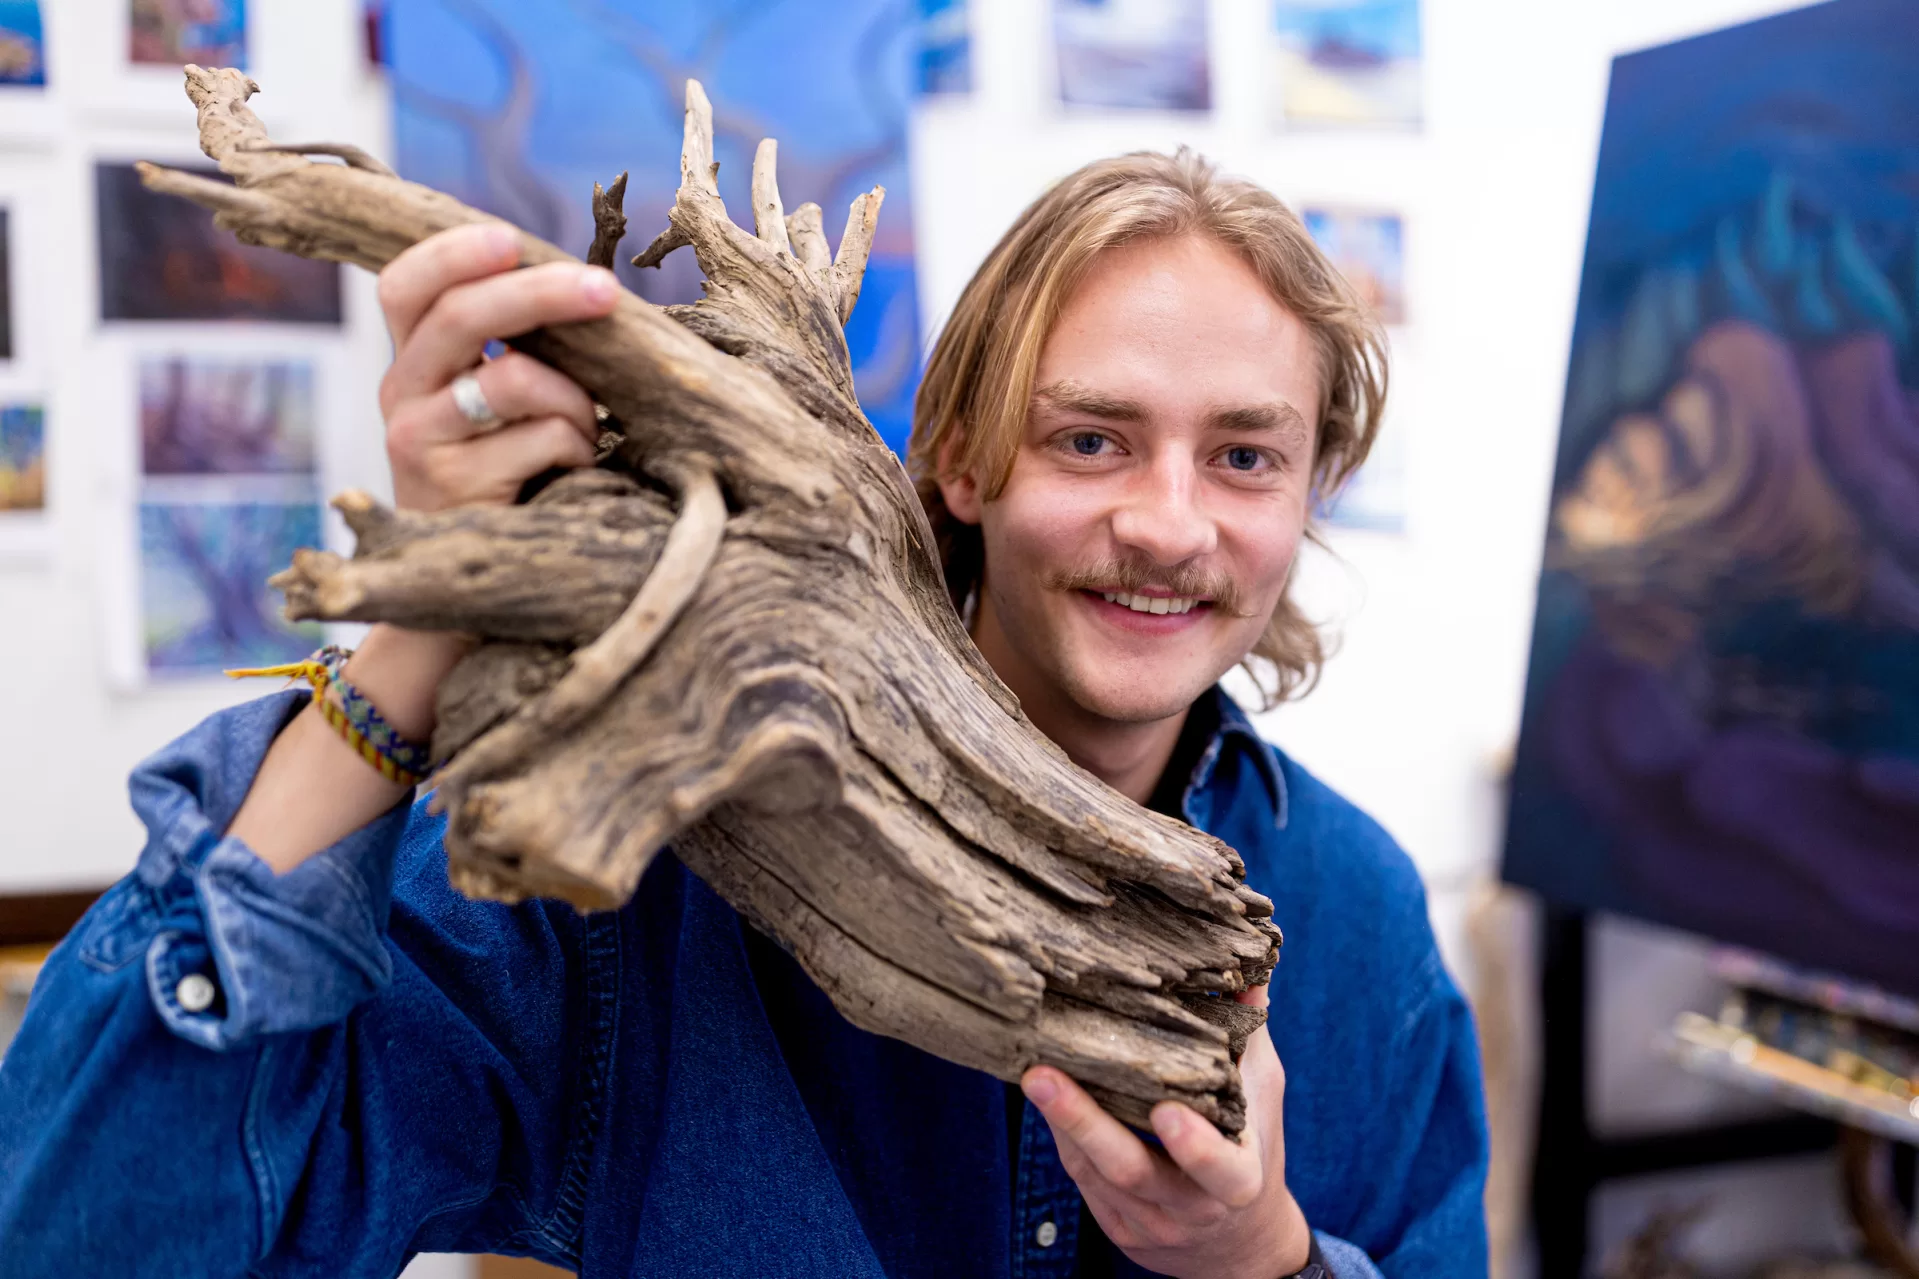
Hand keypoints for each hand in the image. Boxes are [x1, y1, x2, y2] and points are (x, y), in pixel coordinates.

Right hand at [375, 221, 618, 512]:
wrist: (468, 583)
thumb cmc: (508, 478)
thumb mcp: (496, 408)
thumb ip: (512, 351)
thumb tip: (585, 287)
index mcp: (411, 363)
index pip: (405, 286)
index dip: (452, 254)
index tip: (509, 239)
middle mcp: (400, 394)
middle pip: (460, 315)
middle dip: (541, 293)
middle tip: (603, 291)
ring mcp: (418, 441)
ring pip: (514, 378)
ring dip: (574, 399)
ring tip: (585, 429)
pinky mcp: (452, 486)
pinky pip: (542, 435)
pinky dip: (577, 446)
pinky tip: (574, 470)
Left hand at [1021, 983, 1308, 1278]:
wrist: (1237, 1241)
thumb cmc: (1252, 1147)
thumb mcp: (1262, 1092)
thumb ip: (1248, 1035)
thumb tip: (1250, 965)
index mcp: (1238, 1181)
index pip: (1219, 1171)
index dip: (1196, 1148)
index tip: (1166, 1111)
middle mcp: (1191, 1209)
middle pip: (1132, 1171)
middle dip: (1084, 1123)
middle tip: (1041, 1076)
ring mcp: (1149, 1224)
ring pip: (1094, 1174)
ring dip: (1060, 1122)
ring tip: (1030, 1072)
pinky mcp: (1116, 1226)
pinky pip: (1080, 1179)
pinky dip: (1062, 1136)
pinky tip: (1044, 1096)